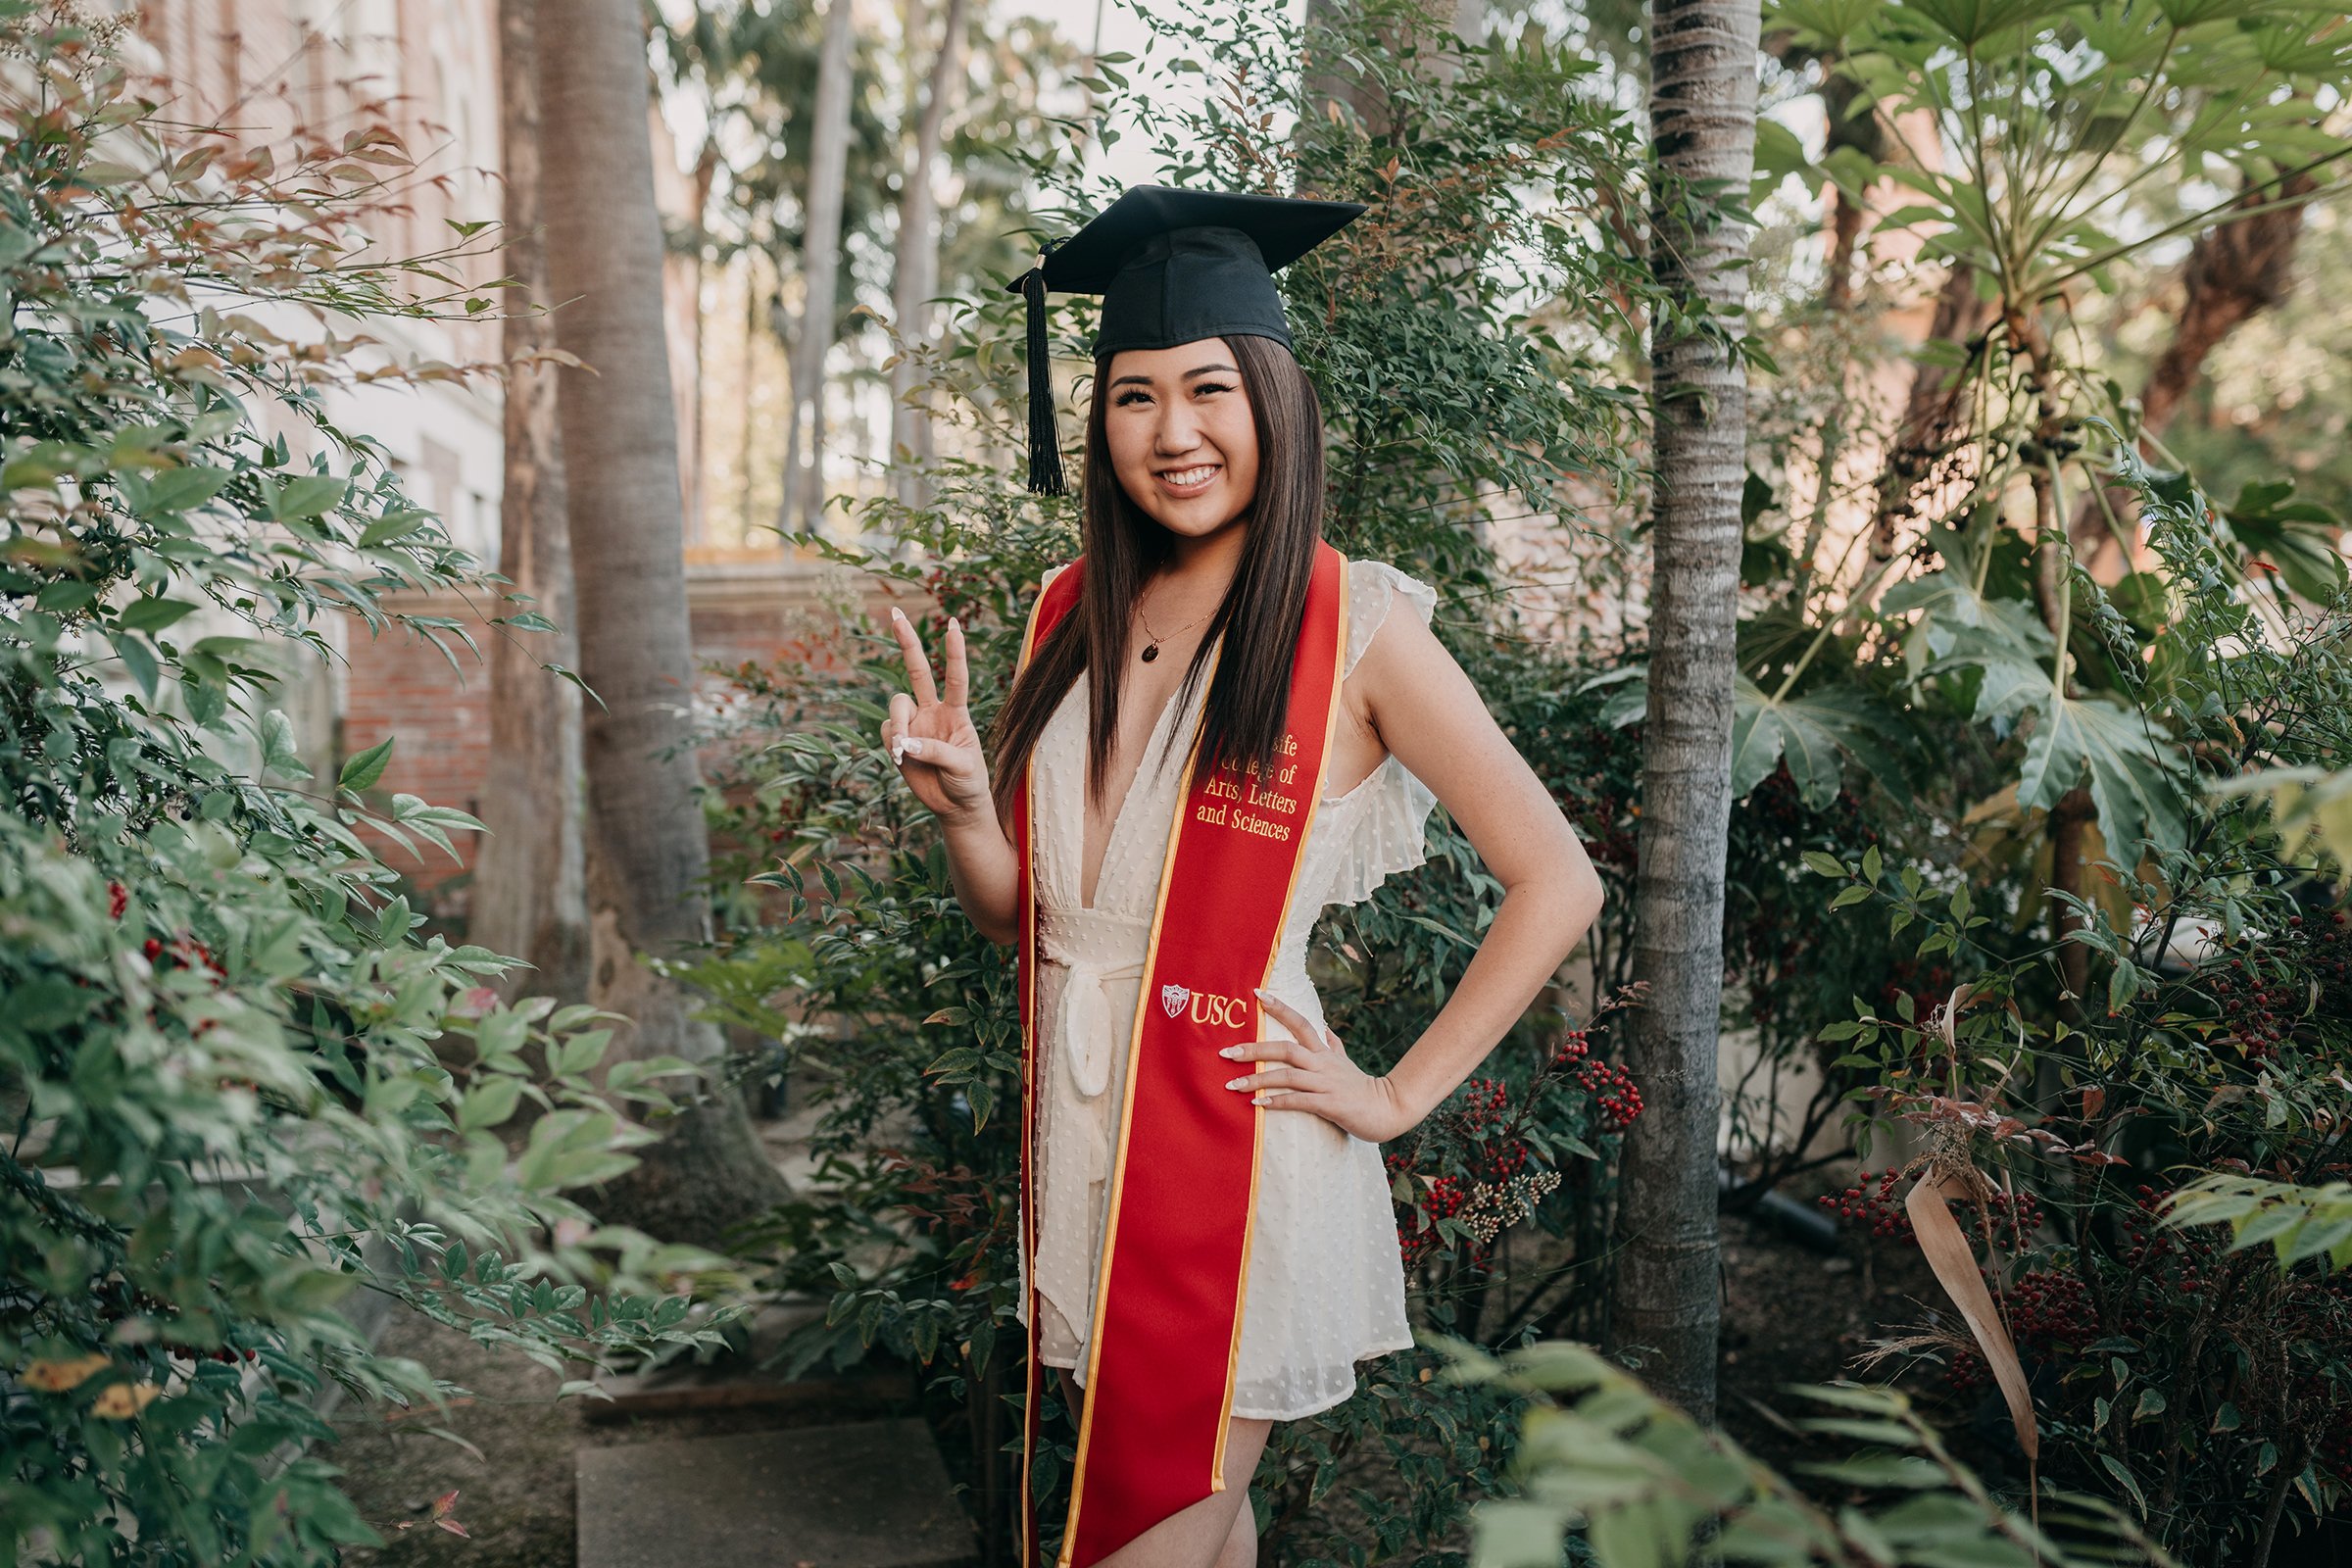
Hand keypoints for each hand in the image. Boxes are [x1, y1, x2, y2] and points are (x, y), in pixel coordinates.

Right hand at [880, 606, 995, 827]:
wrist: (955, 806)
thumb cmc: (968, 783)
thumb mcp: (963, 767)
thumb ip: (937, 751)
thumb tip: (907, 743)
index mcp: (957, 712)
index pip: (956, 677)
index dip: (954, 652)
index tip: (953, 624)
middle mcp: (933, 711)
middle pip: (918, 670)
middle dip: (907, 642)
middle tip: (895, 613)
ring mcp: (914, 724)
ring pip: (897, 705)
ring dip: (899, 725)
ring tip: (905, 753)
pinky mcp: (898, 741)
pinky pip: (888, 731)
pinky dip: (893, 743)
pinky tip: (902, 760)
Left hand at [1218, 987, 1419, 1143]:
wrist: (1388, 1109)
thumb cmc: (1363, 1088)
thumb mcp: (1346, 1062)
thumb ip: (1334, 1045)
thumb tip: (1325, 1028)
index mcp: (1324, 1052)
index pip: (1300, 1022)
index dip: (1279, 1007)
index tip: (1256, 993)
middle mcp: (1322, 1063)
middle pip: (1285, 1048)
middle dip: (1253, 1049)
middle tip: (1226, 1053)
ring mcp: (1326, 1083)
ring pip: (1286, 1075)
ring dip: (1257, 1080)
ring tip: (1232, 1085)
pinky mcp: (1329, 1104)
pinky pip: (1298, 1101)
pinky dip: (1277, 1101)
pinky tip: (1258, 1105)